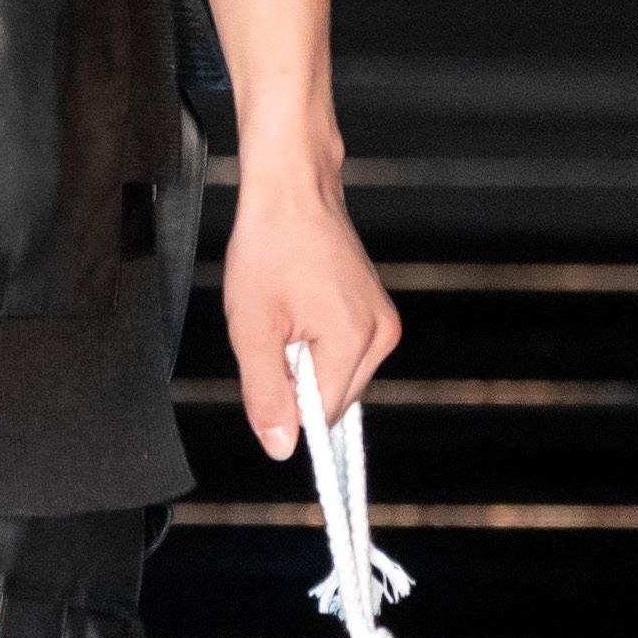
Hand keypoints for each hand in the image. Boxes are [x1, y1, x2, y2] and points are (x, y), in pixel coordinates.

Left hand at [222, 148, 398, 460]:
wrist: (293, 189)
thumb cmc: (269, 246)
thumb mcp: (252, 327)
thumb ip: (266, 392)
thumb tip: (281, 448)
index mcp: (356, 339)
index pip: (322, 415)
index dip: (286, 403)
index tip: (264, 362)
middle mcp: (383, 334)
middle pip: (334, 400)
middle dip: (296, 382)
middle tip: (272, 331)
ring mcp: (384, 323)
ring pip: (338, 379)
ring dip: (305, 364)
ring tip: (285, 315)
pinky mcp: (378, 313)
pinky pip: (344, 355)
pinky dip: (316, 347)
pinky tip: (299, 310)